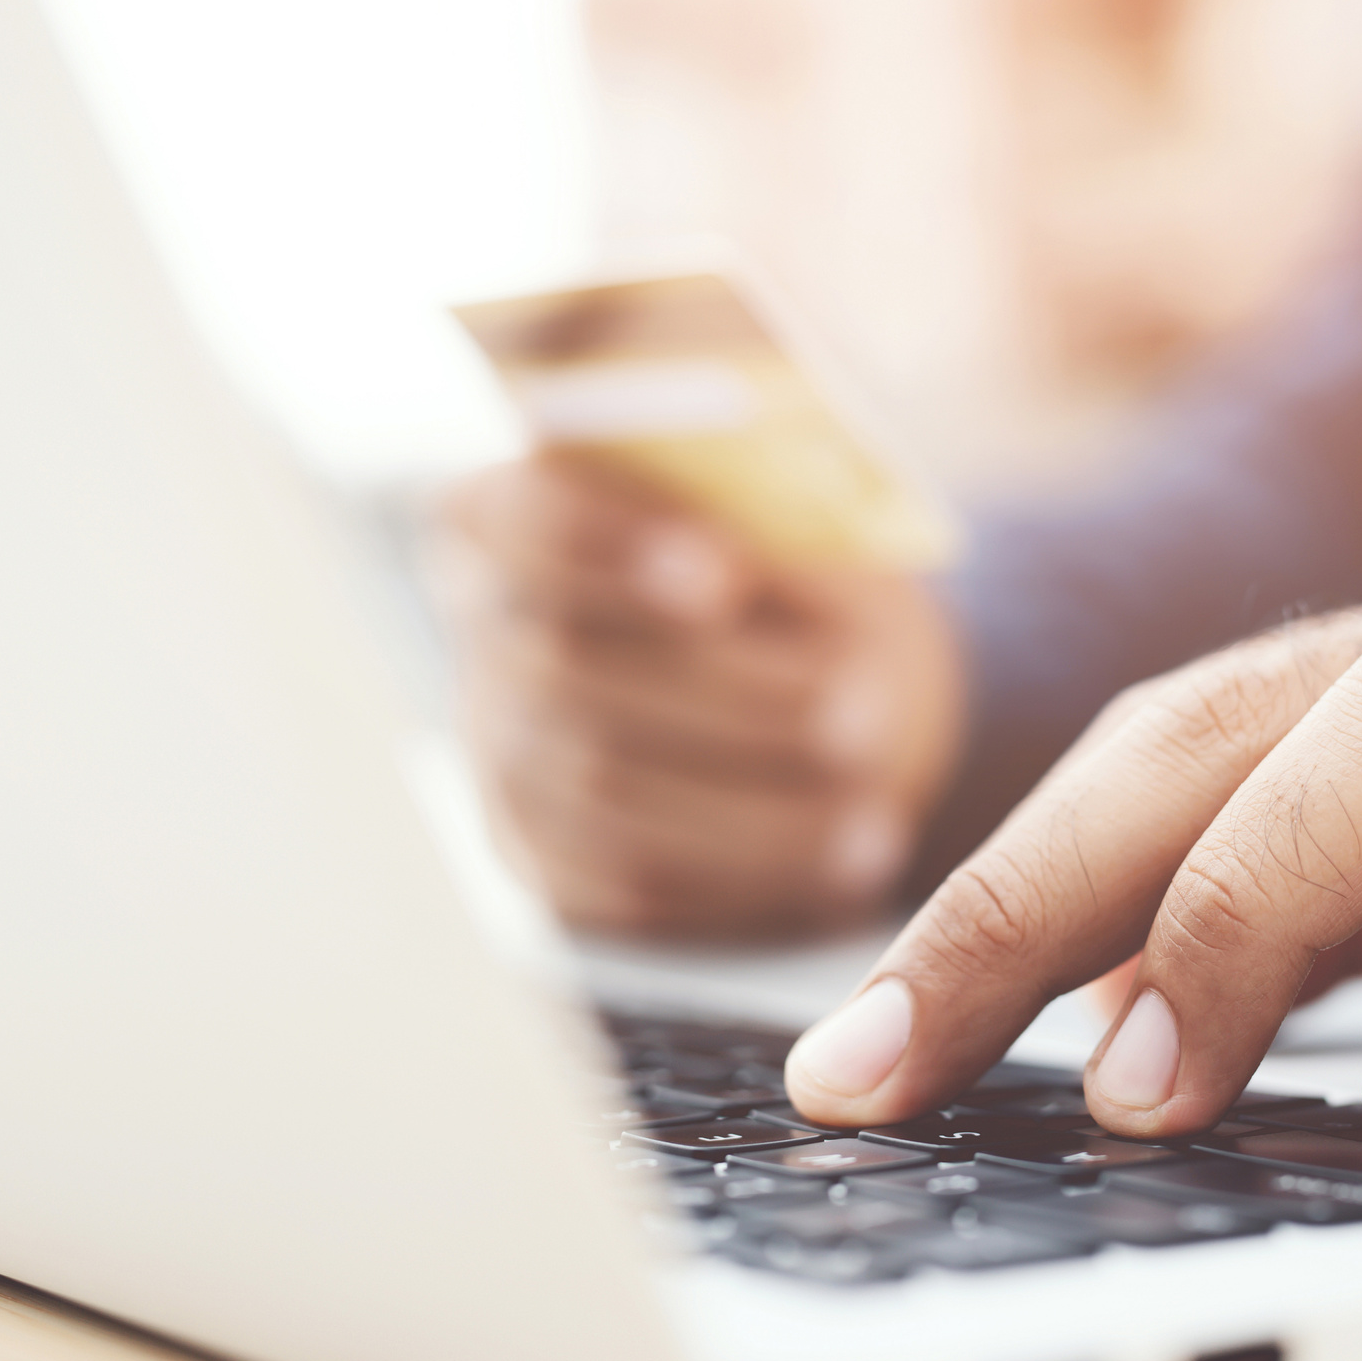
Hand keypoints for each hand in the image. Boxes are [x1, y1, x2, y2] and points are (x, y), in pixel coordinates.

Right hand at [437, 451, 964, 936]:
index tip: (725, 575)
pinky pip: (632, 886)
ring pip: (604, 793)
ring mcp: (502, 755)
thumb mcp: (777, 481)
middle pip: (567, 671)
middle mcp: (483, 633)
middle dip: (725, 695)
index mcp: (505, 511)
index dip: (612, 547)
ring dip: (755, 805)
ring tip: (877, 796)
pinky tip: (851, 861)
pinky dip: (747, 879)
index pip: (522, 518)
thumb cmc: (779, 541)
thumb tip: (789, 492)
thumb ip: (762, 474)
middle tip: (856, 707)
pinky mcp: (549, 861)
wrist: (790, 652)